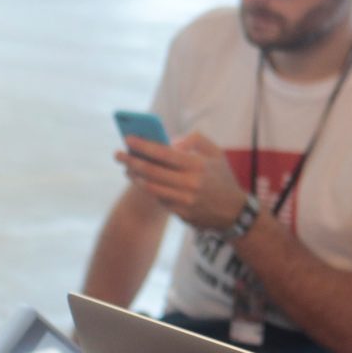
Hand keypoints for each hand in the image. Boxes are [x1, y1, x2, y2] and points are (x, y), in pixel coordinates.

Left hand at [117, 131, 247, 232]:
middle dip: (131, 161)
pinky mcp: (179, 213)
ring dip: (134, 176)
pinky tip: (140, 179)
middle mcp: (190, 183)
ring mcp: (183, 200)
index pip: (164, 153)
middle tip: (117, 154)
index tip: (128, 139)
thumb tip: (171, 141)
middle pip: (151, 171)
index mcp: (198, 165)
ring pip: (150, 186)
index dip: (143, 146)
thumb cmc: (221, 177)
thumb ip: (196, 139)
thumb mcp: (216, 153)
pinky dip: (147, 187)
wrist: (233, 212)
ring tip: (126, 167)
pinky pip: (157, 198)